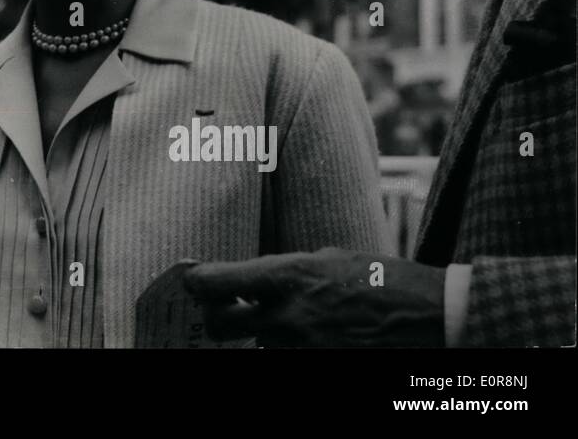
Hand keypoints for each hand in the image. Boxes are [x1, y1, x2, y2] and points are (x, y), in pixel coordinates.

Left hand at [183, 248, 445, 346]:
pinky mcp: (318, 367)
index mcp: (287, 276)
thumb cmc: (384, 280)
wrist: (432, 317)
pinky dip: (288, 349)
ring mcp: (302, 348)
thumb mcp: (328, 260)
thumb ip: (285, 272)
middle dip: (217, 317)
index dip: (197, 282)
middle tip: (227, 310)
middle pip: (218, 324)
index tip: (194, 280)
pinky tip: (310, 337)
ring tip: (292, 321)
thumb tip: (252, 280)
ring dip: (263, 335)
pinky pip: (284, 359)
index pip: (212, 282)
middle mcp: (287, 316)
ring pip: (256, 345)